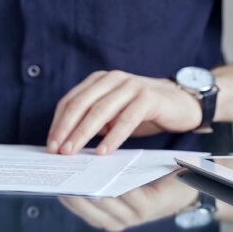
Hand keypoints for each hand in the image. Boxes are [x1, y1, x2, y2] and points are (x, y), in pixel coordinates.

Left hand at [47, 70, 201, 154]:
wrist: (181, 102)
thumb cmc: (142, 111)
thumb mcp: (112, 115)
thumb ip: (93, 122)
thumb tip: (67, 144)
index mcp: (98, 80)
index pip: (70, 101)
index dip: (58, 123)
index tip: (51, 144)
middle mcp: (112, 79)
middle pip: (80, 105)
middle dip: (66, 129)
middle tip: (57, 151)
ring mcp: (130, 86)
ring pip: (100, 111)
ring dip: (83, 133)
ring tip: (73, 152)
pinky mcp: (148, 98)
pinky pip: (126, 119)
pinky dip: (113, 137)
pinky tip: (103, 151)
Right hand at [58, 170, 197, 231]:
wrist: (188, 182)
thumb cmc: (148, 176)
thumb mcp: (118, 175)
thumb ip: (96, 172)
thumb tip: (66, 155)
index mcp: (105, 216)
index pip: (75, 205)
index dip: (61, 190)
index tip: (47, 173)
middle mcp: (115, 221)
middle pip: (85, 206)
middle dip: (69, 188)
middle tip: (55, 168)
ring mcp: (130, 217)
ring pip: (102, 202)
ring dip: (88, 185)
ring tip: (74, 165)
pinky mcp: (145, 208)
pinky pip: (123, 194)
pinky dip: (112, 182)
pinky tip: (102, 166)